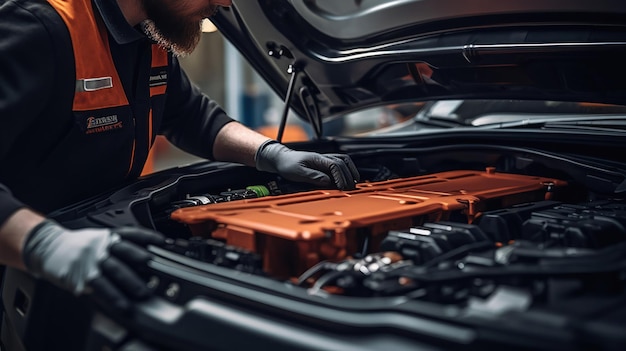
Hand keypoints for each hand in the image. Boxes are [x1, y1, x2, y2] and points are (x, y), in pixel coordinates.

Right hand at [22, 220, 164, 311]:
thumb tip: (146, 254)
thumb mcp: (100, 238)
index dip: (148, 236)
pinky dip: (113, 297)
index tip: (163, 241)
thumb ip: (120, 244)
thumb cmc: (79, 245)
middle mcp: (101, 246)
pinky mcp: (82, 276)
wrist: (48, 247)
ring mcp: (92, 261)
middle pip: (124, 250)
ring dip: (130, 282)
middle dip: (141, 258)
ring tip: (143, 292)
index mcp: (107, 236)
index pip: (131, 233)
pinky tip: (123, 305)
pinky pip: (100, 288)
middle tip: (156, 266)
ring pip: (114, 270)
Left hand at [255, 140, 359, 189]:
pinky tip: (348, 176)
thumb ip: (312, 176)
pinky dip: (347, 169)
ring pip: (343, 160)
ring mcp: (324, 159)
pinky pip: (340, 163)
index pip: (335, 165)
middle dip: (348, 176)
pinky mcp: (324, 163)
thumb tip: (327, 181)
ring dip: (351, 170)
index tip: (342, 187)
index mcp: (317, 159)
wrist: (281, 158)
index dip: (340, 177)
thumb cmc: (287, 165)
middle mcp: (323, 157)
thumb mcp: (297, 172)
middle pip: (342, 163)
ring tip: (355, 181)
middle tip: (351, 188)